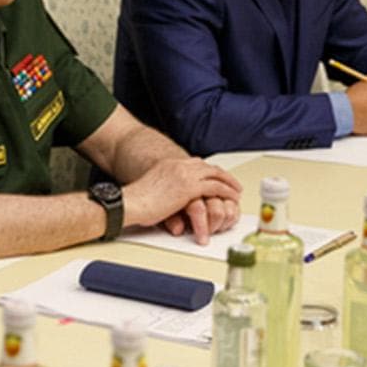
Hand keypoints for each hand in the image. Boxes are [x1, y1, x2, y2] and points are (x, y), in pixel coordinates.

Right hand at [123, 158, 241, 243]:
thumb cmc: (136, 201)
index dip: (208, 171)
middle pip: (207, 167)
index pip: (195, 164)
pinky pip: (215, 188)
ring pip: (215, 175)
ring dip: (228, 182)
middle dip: (222, 175)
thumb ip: (166, 189)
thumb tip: (171, 199)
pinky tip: (232, 197)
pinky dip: (226, 192)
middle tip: (232, 182)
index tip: (216, 177)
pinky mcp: (189, 188)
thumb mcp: (153, 188)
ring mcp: (185, 175)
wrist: (130, 202)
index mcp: (169, 164)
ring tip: (237, 190)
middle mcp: (179, 166)